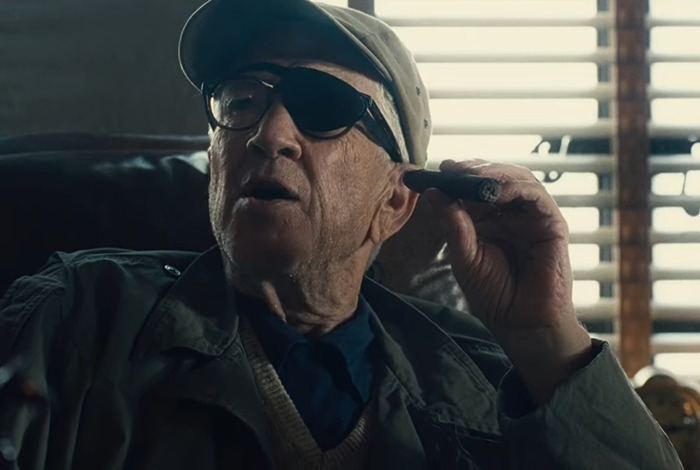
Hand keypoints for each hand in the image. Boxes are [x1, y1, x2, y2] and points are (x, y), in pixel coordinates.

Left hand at [424, 159, 592, 401]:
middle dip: (474, 169)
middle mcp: (511, 214)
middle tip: (453, 167)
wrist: (521, 322)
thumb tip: (432, 193)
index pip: (474, 188)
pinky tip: (494, 189)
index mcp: (488, 220)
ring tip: (471, 175)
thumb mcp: (465, 256)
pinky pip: (536, 196)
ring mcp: (532, 217)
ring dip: (493, 173)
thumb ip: (453, 224)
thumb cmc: (494, 294)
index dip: (458, 175)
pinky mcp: (552, 224)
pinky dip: (515, 188)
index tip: (438, 169)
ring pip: (517, 180)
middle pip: (496, 178)